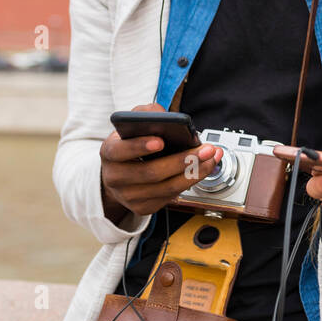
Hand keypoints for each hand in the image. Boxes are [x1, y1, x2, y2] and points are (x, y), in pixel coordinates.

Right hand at [99, 103, 219, 222]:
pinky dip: (190, 182)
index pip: (120, 150)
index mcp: (110, 152)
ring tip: (211, 158)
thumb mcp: (133, 124)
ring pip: (165, 188)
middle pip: (151, 173)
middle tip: (205, 149)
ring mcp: (128, 195)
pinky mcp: (142, 207)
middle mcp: (115, 177)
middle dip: (182, 160)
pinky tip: (203, 169)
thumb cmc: (131, 144)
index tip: (160, 141)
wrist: (121, 172)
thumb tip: (161, 113)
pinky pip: (170, 197)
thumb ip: (146, 113)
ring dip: (194, 173)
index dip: (139, 146)